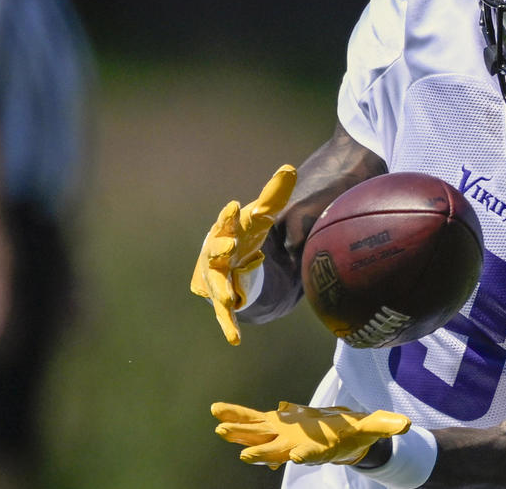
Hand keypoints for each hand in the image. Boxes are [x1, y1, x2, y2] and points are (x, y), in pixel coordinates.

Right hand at [190, 165, 296, 344]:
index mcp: (228, 230)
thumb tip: (290, 167)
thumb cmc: (243, 234)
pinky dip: (228, 325)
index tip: (234, 207)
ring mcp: (215, 275)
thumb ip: (274, 195)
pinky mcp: (220, 297)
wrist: (227, 261)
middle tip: (227, 246)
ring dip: (221, 289)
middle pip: (216, 249)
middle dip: (219, 247)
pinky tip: (235, 339)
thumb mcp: (259, 217)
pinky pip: (224, 312)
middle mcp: (216, 251)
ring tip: (227, 298)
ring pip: (217, 282)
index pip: (229, 221)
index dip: (229, 216)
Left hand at [211, 401, 410, 468]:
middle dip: (260, 452)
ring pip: (256, 435)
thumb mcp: (370, 429)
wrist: (336, 437)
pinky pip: (251, 418)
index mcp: (318, 448)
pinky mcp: (273, 423)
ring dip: (238, 433)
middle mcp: (295, 445)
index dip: (304, 456)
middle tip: (245, 456)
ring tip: (219, 429)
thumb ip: (384, 425)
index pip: (311, 454)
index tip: (296, 458)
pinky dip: (236, 415)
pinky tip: (218, 412)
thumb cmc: (352, 434)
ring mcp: (280, 434)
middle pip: (276, 450)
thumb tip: (405, 424)